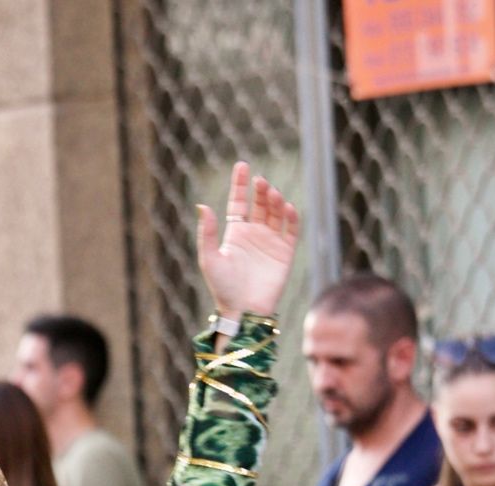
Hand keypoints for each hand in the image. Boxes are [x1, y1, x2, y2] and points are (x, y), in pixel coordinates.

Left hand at [195, 162, 298, 319]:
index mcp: (235, 234)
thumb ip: (207, 233)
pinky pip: (291, 231)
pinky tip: (288, 208)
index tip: (243, 165)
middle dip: (261, 191)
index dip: (241, 184)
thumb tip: (202, 205)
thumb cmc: (222, 288)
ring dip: (275, 201)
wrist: (243, 310)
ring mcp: (270, 243)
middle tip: (261, 182)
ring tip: (272, 194)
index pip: (239, 203)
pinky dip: (292, 218)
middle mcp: (254, 235)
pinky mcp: (285, 254)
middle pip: (260, 204)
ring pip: (276, 214)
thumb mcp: (209, 258)